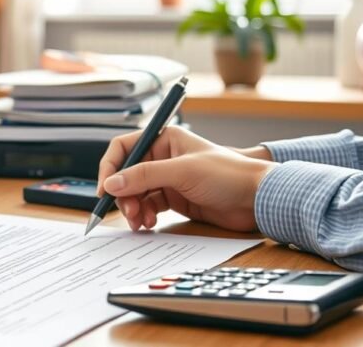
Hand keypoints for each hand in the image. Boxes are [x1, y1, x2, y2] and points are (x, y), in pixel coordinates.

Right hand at [96, 126, 275, 231]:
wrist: (257, 199)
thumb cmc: (227, 174)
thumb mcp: (182, 171)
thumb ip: (144, 176)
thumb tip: (112, 183)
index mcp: (164, 139)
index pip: (125, 148)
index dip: (111, 167)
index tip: (105, 189)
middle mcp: (163, 157)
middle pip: (127, 174)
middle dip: (123, 194)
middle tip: (128, 212)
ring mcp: (169, 179)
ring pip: (136, 193)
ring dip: (133, 208)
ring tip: (140, 221)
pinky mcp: (175, 199)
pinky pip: (149, 206)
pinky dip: (144, 215)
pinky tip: (148, 224)